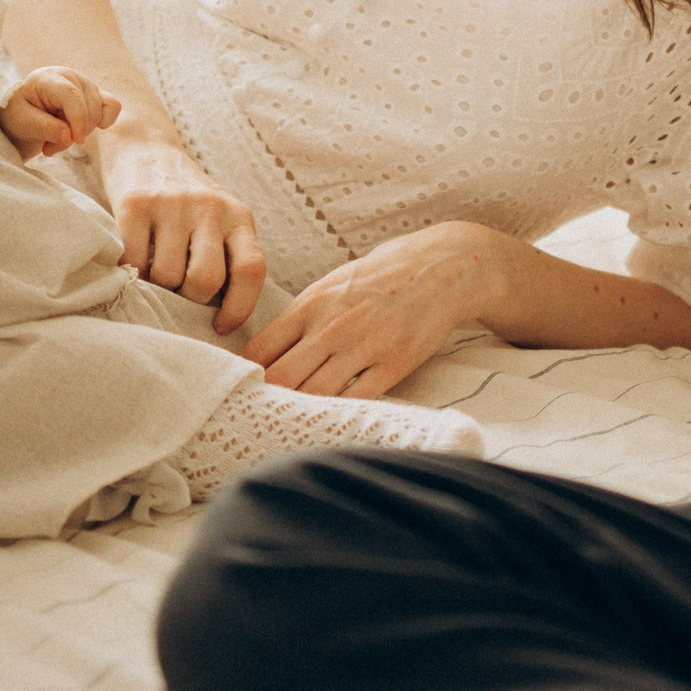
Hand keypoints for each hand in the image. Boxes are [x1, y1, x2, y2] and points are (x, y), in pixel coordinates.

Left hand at [0, 66, 122, 159]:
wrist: (22, 110)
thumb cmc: (19, 113)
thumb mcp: (22, 122)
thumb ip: (45, 128)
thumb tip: (70, 136)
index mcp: (50, 78)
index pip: (72, 96)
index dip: (78, 120)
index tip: (77, 141)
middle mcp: (72, 77)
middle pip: (88, 109)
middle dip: (74, 133)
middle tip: (49, 147)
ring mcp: (86, 84)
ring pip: (100, 113)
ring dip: (82, 132)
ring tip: (58, 139)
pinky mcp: (96, 94)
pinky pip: (113, 107)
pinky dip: (103, 122)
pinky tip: (82, 130)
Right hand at [98, 130, 267, 334]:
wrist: (143, 147)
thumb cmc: (184, 200)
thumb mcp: (218, 219)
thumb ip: (226, 254)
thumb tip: (219, 318)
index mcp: (238, 216)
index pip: (252, 269)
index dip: (240, 307)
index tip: (220, 326)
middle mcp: (210, 207)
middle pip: (206, 280)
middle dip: (190, 302)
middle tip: (178, 295)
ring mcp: (172, 204)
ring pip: (168, 276)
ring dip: (157, 288)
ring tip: (152, 274)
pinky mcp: (135, 203)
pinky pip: (133, 261)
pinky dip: (129, 274)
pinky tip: (131, 264)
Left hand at [240, 222, 499, 397]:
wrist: (441, 268)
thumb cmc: (384, 274)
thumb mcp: (334, 283)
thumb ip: (303, 315)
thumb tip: (270, 349)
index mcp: (311, 304)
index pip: (260, 350)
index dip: (249, 373)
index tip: (248, 386)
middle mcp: (331, 327)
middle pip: (280, 378)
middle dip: (269, 398)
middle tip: (265, 413)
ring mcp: (362, 348)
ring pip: (313, 395)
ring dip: (300, 411)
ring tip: (294, 423)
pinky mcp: (392, 365)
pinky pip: (355, 400)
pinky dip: (339, 413)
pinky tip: (332, 418)